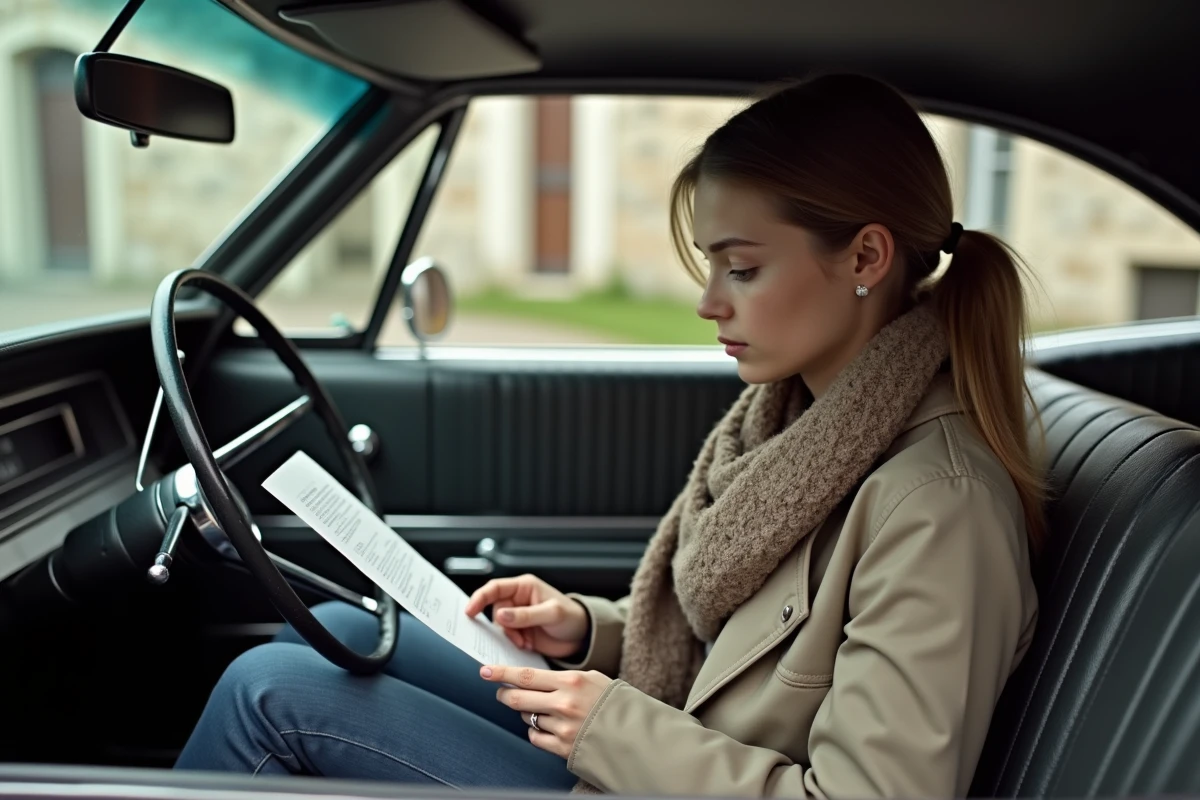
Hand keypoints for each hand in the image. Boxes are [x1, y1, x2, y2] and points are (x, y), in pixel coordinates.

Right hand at [464, 574, 589, 658]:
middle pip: (494, 609)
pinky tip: (526, 645)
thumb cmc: (571, 617)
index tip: (469, 611)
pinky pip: (506, 637)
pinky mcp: (520, 631)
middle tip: (516, 637)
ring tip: (525, 642)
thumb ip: (526, 615)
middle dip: (502, 625)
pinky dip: (513, 643)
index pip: (495, 588)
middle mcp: (518, 600)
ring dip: (509, 636)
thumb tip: (500, 615)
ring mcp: (518, 616)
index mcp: (524, 587)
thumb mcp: (551, 614)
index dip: (479, 598)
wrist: (582, 636)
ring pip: (499, 626)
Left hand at [481, 664, 612, 758]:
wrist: (637, 735)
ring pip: (527, 717)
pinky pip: (536, 737)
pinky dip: (537, 731)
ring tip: (544, 710)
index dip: (502, 673)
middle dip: (504, 694)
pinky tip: (548, 726)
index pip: (526, 675)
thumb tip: (532, 679)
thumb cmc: (615, 703)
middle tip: (501, 692)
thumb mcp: (593, 679)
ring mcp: (562, 727)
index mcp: (571, 681)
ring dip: (528, 713)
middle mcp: (563, 704)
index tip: (485, 670)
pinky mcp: (563, 748)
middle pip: (517, 698)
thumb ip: (563, 679)